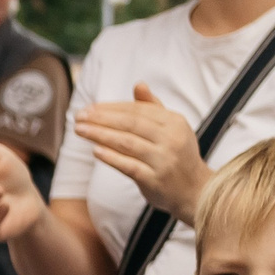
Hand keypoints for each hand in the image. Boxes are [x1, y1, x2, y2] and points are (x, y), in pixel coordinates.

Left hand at [74, 85, 208, 223]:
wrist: (195, 190)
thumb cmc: (177, 155)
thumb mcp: (172, 128)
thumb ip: (153, 107)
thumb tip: (138, 84)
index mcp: (174, 122)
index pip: (137, 110)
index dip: (111, 108)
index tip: (89, 108)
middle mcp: (171, 139)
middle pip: (130, 124)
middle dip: (102, 118)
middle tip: (79, 116)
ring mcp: (164, 160)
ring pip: (127, 143)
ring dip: (100, 135)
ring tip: (79, 130)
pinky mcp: (155, 180)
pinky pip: (129, 166)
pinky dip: (111, 158)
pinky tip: (95, 151)